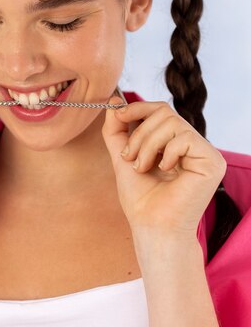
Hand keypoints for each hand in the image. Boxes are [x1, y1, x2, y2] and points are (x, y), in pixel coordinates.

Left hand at [101, 96, 226, 238]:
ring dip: (147, 145)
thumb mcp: (123, 156)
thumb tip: (114, 100)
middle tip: (130, 157)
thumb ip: (116, 129)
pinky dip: (166, 153)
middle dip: (138, 133)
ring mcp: (204, 152)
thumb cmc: (140, 198)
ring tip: (142, 167)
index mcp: (174, 143)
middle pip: (163, 112)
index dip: (137, 107)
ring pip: (171, 122)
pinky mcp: (212, 161)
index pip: (160, 110)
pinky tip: (164, 172)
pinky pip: (184, 137)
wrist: (151, 226)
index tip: (117, 115)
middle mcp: (192, 145)